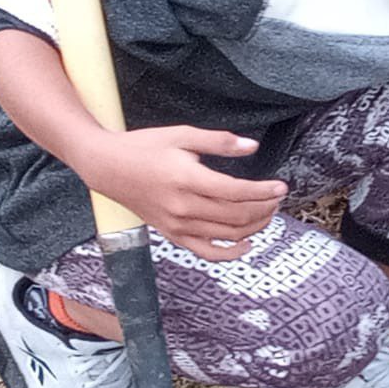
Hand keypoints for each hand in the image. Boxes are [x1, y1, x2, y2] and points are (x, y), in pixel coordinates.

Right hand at [75, 126, 286, 259]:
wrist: (106, 166)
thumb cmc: (145, 146)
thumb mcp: (183, 135)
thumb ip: (220, 142)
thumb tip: (252, 147)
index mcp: (187, 179)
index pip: (236, 192)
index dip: (264, 192)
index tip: (282, 187)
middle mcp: (183, 206)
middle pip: (236, 216)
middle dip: (264, 208)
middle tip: (278, 198)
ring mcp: (176, 224)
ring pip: (227, 234)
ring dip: (255, 227)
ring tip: (269, 213)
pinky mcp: (171, 234)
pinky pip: (205, 251)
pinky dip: (229, 252)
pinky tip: (247, 244)